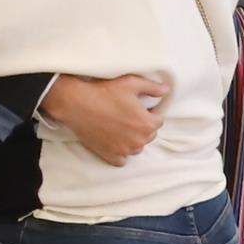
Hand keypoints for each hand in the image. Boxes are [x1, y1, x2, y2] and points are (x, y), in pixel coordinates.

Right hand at [42, 72, 168, 165]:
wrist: (77, 104)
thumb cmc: (105, 92)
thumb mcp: (131, 83)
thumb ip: (152, 87)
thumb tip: (166, 90)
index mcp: (147, 124)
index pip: (159, 121)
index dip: (149, 113)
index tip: (138, 107)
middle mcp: (139, 141)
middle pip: (149, 135)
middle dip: (142, 126)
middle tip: (127, 115)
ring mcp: (124, 150)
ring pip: (136, 147)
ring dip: (132, 139)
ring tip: (120, 126)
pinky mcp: (111, 156)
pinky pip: (122, 159)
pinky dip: (120, 152)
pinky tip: (113, 140)